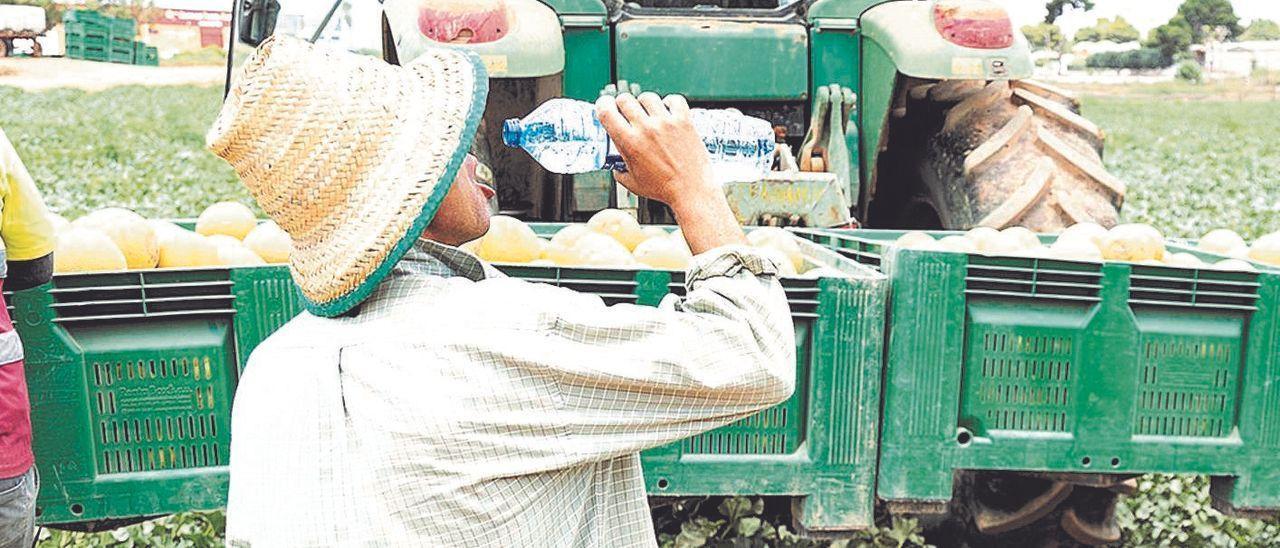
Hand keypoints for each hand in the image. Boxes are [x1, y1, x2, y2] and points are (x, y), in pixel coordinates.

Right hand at [594, 92, 714, 207]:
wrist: (692, 190)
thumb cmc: (664, 189)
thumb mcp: (633, 183)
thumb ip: (620, 171)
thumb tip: (616, 163)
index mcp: (629, 143)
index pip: (606, 112)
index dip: (603, 105)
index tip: (606, 106)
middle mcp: (646, 129)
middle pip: (625, 100)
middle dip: (622, 105)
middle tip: (627, 113)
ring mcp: (666, 123)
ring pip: (648, 97)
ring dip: (645, 104)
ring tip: (649, 115)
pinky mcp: (684, 121)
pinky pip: (674, 99)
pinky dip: (669, 103)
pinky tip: (668, 112)